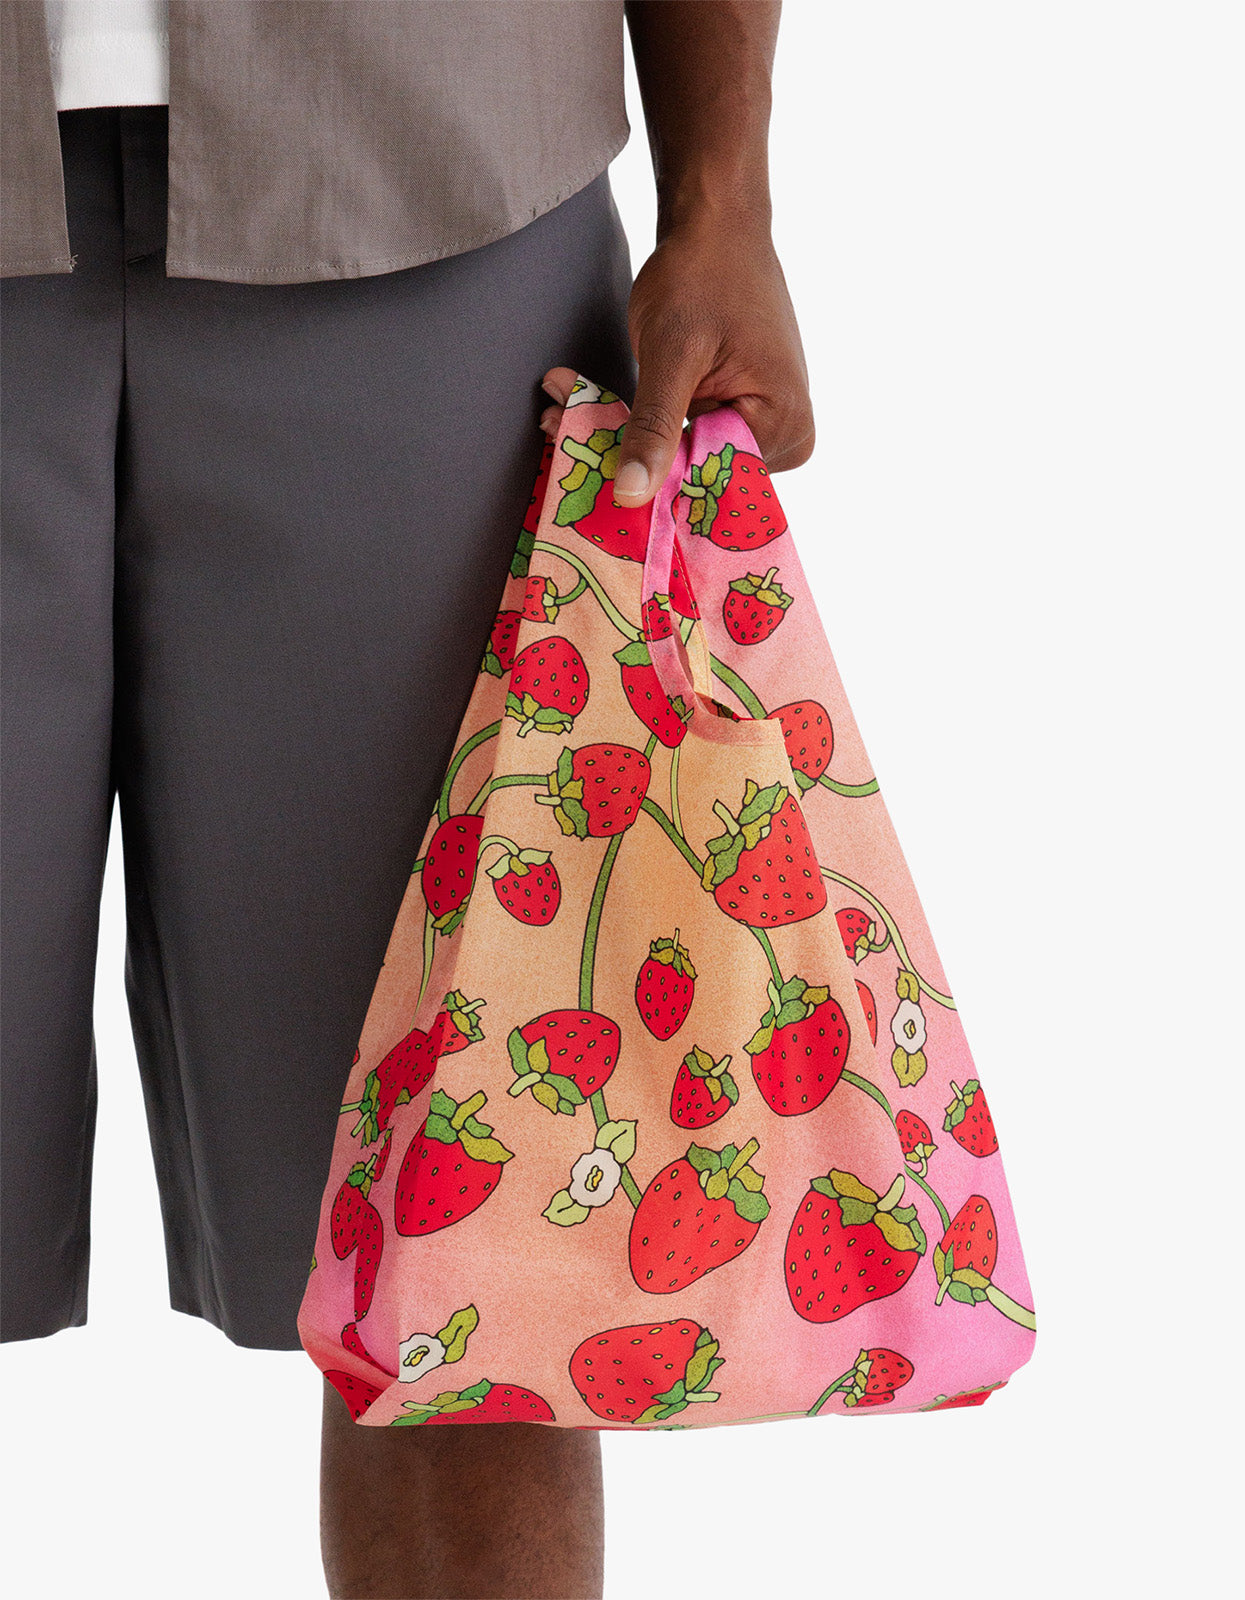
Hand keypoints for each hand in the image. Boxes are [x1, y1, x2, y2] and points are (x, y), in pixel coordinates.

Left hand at [540, 215, 813, 506]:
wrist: (717, 226)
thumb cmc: (702, 274)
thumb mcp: (670, 353)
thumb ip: (654, 428)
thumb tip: (632, 496)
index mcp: (786, 427)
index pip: (711, 486)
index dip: (649, 480)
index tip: (585, 464)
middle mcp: (788, 438)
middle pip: (697, 476)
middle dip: (628, 456)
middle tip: (556, 426)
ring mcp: (768, 427)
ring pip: (684, 461)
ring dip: (625, 442)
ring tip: (563, 413)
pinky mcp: (744, 414)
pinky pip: (688, 439)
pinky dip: (640, 426)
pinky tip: (594, 410)